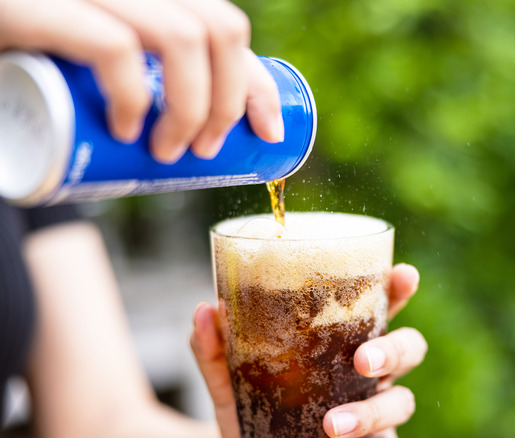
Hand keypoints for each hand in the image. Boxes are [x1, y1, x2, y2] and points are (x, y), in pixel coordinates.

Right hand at [0, 0, 283, 162]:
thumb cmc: (36, 65)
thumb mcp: (101, 59)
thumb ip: (149, 73)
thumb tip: (211, 132)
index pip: (226, 26)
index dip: (258, 82)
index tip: (268, 131)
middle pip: (219, 29)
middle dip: (230, 100)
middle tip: (207, 150)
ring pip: (183, 37)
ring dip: (193, 107)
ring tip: (170, 151)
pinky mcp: (42, 5)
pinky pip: (114, 47)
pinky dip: (132, 97)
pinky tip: (127, 131)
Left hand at [190, 264, 426, 437]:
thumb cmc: (249, 411)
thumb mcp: (228, 381)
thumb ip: (216, 350)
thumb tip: (207, 309)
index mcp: (342, 340)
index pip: (382, 306)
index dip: (399, 289)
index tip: (404, 276)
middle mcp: (366, 371)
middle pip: (409, 347)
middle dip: (396, 349)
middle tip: (362, 360)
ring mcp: (372, 408)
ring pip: (404, 400)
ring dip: (373, 410)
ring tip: (333, 426)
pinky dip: (365, 435)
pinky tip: (334, 436)